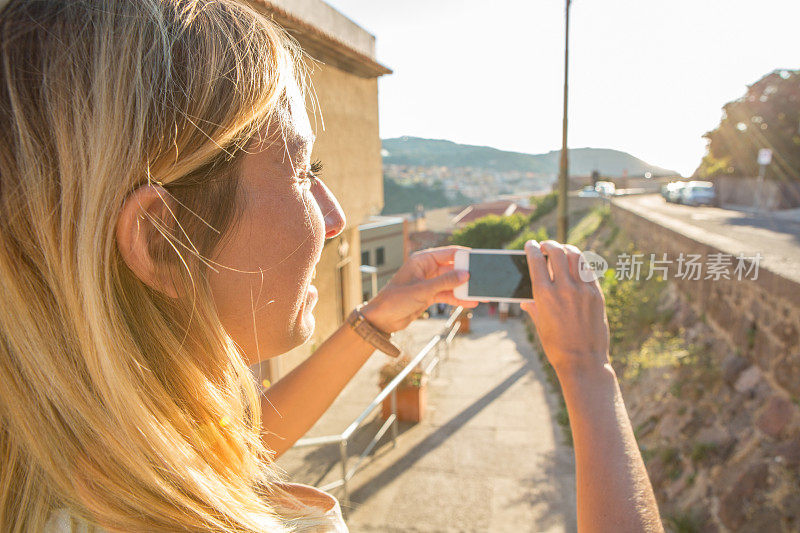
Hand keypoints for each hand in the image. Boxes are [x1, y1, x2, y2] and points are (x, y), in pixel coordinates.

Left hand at [360, 246, 478, 333]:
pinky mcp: (429, 295)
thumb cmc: (395, 299)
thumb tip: (465, 274)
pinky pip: (447, 294)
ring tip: (481, 292)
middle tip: (484, 277)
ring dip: (464, 288)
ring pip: (451, 283)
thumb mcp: (423, 290)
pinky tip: (471, 302)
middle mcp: (426, 269)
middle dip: (467, 274)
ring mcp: (428, 283)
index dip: (464, 255)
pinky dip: (458, 298)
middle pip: (452, 268)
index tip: (479, 259)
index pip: (448, 253)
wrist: (382, 319)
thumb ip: (445, 282)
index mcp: (422, 260)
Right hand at [520, 240, 609, 375]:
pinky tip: (576, 264)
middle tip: (546, 245)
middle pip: (557, 252)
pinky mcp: (597, 295)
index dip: (532, 248)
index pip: (536, 261)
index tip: (530, 244)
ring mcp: (583, 290)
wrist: (583, 361)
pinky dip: (580, 263)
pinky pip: (588, 270)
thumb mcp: (540, 325)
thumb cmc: (556, 346)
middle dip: (549, 244)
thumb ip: (533, 307)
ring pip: (576, 256)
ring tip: (562, 250)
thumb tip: (525, 301)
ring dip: (567, 249)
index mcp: (544, 295)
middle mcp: (564, 288)